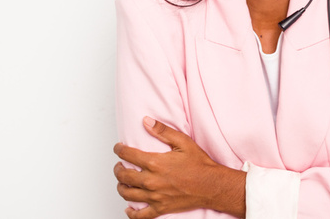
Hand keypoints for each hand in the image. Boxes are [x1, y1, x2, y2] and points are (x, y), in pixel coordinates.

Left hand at [113, 117, 245, 217]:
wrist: (212, 185)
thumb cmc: (199, 164)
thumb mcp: (183, 142)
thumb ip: (163, 131)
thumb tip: (146, 121)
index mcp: (155, 163)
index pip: (128, 155)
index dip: (119, 150)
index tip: (118, 148)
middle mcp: (152, 181)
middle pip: (124, 175)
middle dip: (118, 168)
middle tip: (119, 165)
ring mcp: (155, 196)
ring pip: (128, 194)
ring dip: (121, 186)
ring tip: (122, 181)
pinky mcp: (160, 208)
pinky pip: (140, 215)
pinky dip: (131, 212)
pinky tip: (129, 208)